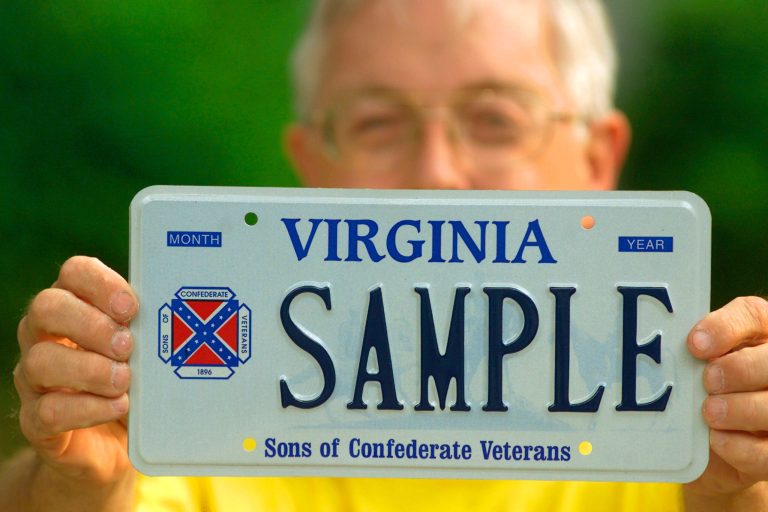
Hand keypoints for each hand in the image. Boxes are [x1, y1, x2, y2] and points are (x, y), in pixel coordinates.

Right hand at [14, 256, 137, 483]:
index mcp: (76, 306)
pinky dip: (89, 408)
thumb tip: (183, 315)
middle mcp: (45, 336)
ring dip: (90, 369)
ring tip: (125, 381)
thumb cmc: (137, 383)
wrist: (117, 444)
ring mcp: (35, 379)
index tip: (131, 308)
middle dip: (91, 324)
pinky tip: (118, 407)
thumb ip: (152, 329)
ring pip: (40, 361)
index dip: (101, 284)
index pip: (74, 273)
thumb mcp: (148, 350)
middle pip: (47, 307)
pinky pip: (49, 410)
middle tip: (127, 345)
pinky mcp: (37, 421)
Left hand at [686, 296, 767, 496]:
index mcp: (759, 335)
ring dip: (741, 409)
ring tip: (709, 412)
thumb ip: (694, 347)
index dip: (725, 328)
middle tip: (709, 381)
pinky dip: (740, 447)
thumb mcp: (694, 360)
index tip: (695, 345)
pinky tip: (716, 439)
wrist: (707, 439)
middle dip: (741, 370)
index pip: (753, 315)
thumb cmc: (699, 385)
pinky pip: (766, 453)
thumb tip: (678, 343)